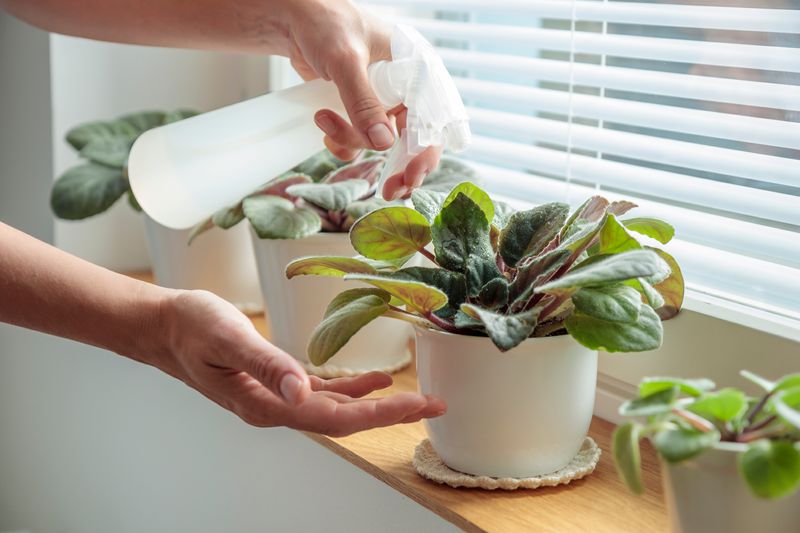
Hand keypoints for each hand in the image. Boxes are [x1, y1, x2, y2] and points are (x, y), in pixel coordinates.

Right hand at [155, 290, 445, 435]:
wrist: (164, 326)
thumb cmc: (191, 327)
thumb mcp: (229, 338)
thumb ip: (267, 363)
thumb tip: (302, 389)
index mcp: (267, 404)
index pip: (335, 418)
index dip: (380, 414)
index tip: (419, 406)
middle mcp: (277, 407)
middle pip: (344, 420)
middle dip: (391, 415)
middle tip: (435, 405)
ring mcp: (278, 398)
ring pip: (337, 409)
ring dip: (377, 406)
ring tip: (417, 399)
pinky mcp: (277, 383)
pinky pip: (322, 394)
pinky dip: (351, 391)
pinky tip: (372, 383)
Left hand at [285, 0, 440, 199]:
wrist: (292, 20)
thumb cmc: (325, 24)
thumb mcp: (345, 61)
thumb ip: (363, 102)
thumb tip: (384, 144)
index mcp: (416, 69)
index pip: (433, 118)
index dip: (426, 152)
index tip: (412, 177)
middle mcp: (405, 88)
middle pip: (413, 139)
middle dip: (398, 165)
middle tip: (389, 191)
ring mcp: (382, 101)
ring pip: (379, 143)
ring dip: (352, 142)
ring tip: (325, 120)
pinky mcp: (360, 109)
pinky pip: (358, 140)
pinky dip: (341, 140)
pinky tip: (323, 120)